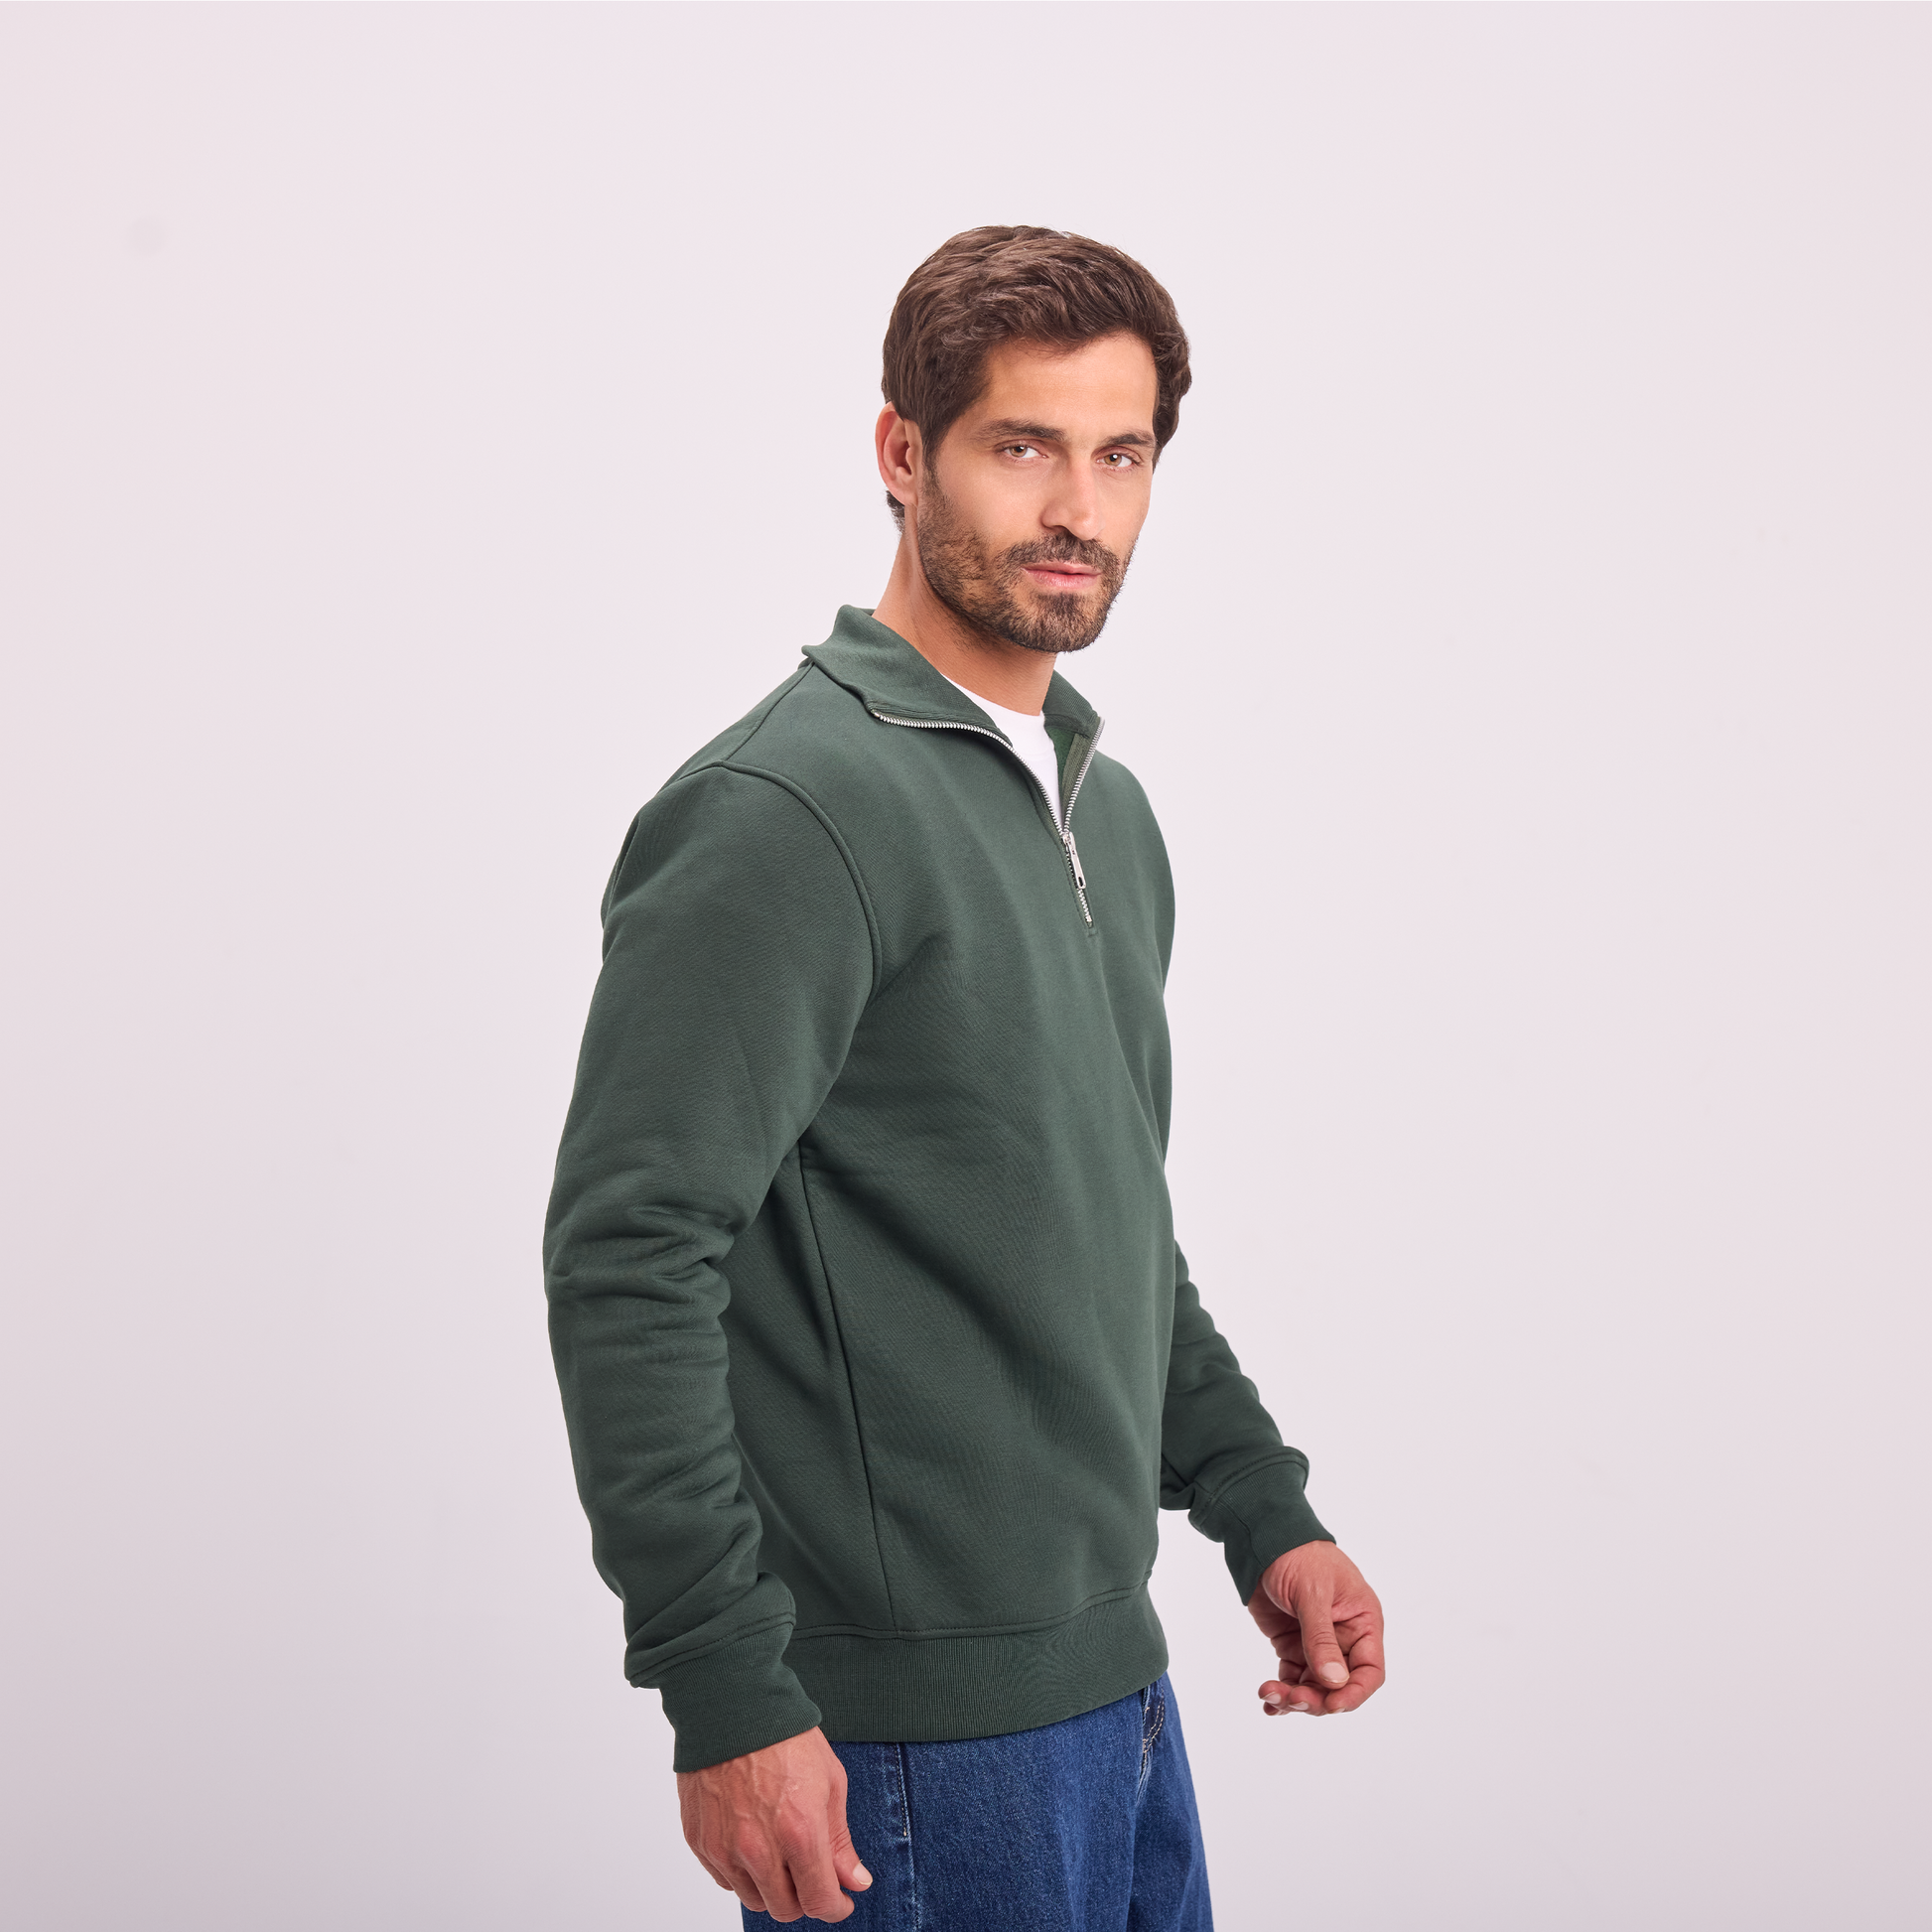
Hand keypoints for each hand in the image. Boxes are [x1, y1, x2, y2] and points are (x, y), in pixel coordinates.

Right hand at [676, 1726, 871, 1922]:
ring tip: (779, 1849)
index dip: (836, 1907)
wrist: (732, 1704)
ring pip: (753, 1899)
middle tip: (810, 1870)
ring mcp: (724, 1848)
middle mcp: (759, 1849)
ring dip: (771, 1887)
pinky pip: (725, 1880)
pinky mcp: (700, 1841)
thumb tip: (855, 1882)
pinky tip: (752, 1839)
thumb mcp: (830, 1782)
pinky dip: (741, 1872)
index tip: (840, 1900)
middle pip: (785, 1909)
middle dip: (804, 1897)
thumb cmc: (783, 1735)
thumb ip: (840, 1841)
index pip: (819, 1901)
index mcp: (799, 1832)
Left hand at [1248, 1541, 1384, 1717]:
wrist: (1263, 1539)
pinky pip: (1293, 1678)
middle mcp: (1344, 1638)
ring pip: (1314, 1687)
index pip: (1370, 1670)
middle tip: (1290, 1698)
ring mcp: (1317, 1644)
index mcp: (1362, 1622)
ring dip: (1294, 1698)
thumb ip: (1321, 1638)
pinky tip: (1268, 1702)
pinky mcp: (1292, 1645)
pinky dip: (1282, 1693)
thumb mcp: (1313, 1594)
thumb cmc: (1298, 1555)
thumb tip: (1334, 1682)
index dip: (1355, 1693)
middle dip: (1317, 1698)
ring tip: (1269, 1695)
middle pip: (1339, 1686)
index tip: (1332, 1704)